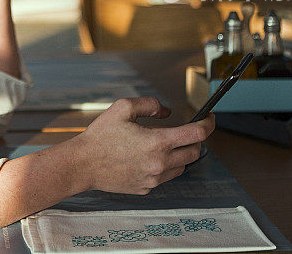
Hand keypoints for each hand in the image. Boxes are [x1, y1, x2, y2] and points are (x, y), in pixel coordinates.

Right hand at [70, 97, 214, 194]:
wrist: (82, 164)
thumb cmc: (100, 136)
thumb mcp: (123, 108)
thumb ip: (150, 104)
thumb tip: (167, 111)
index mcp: (158, 142)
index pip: (196, 134)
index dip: (208, 124)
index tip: (209, 118)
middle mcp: (160, 163)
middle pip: (194, 152)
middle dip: (194, 139)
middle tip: (183, 131)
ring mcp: (154, 178)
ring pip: (182, 166)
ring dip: (180, 154)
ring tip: (163, 145)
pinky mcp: (146, 188)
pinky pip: (165, 177)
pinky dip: (165, 167)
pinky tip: (148, 158)